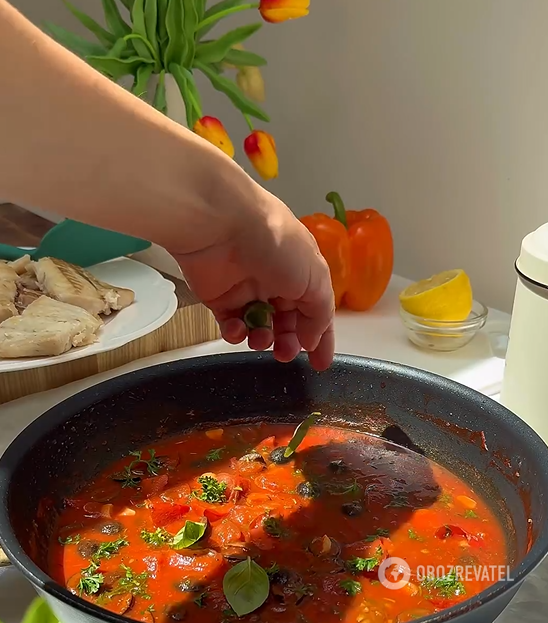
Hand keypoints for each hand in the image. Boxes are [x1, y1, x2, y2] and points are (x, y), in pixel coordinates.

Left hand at [173, 189, 334, 370]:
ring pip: (259, 327)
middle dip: (288, 342)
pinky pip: (231, 324)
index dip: (320, 337)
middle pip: (286, 323)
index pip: (316, 310)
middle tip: (285, 354)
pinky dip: (236, 332)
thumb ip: (320, 313)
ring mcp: (247, 288)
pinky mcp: (219, 296)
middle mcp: (276, 279)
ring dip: (263, 339)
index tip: (320, 363)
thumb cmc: (275, 242)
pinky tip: (237, 330)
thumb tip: (311, 338)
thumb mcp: (316, 278)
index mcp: (303, 271)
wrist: (222, 225)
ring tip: (261, 340)